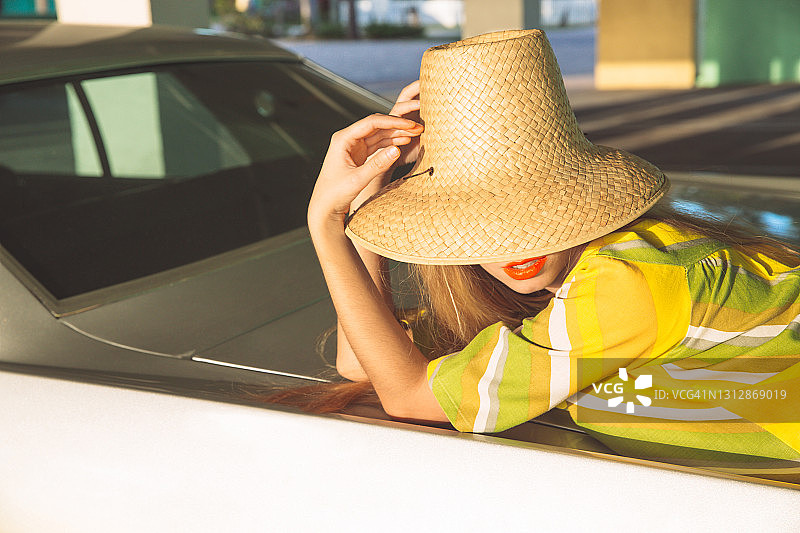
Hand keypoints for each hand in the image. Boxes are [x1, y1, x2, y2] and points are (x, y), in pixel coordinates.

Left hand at [348, 81, 422, 212]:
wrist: (324, 207)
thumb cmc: (335, 194)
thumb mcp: (358, 180)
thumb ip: (377, 164)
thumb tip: (397, 150)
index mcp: (343, 139)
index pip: (371, 123)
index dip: (392, 122)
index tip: (410, 124)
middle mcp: (348, 139)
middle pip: (376, 126)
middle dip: (397, 126)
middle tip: (418, 127)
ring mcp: (354, 146)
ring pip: (379, 134)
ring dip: (396, 133)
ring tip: (415, 133)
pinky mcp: (359, 155)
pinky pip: (378, 144)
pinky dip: (391, 143)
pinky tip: (404, 142)